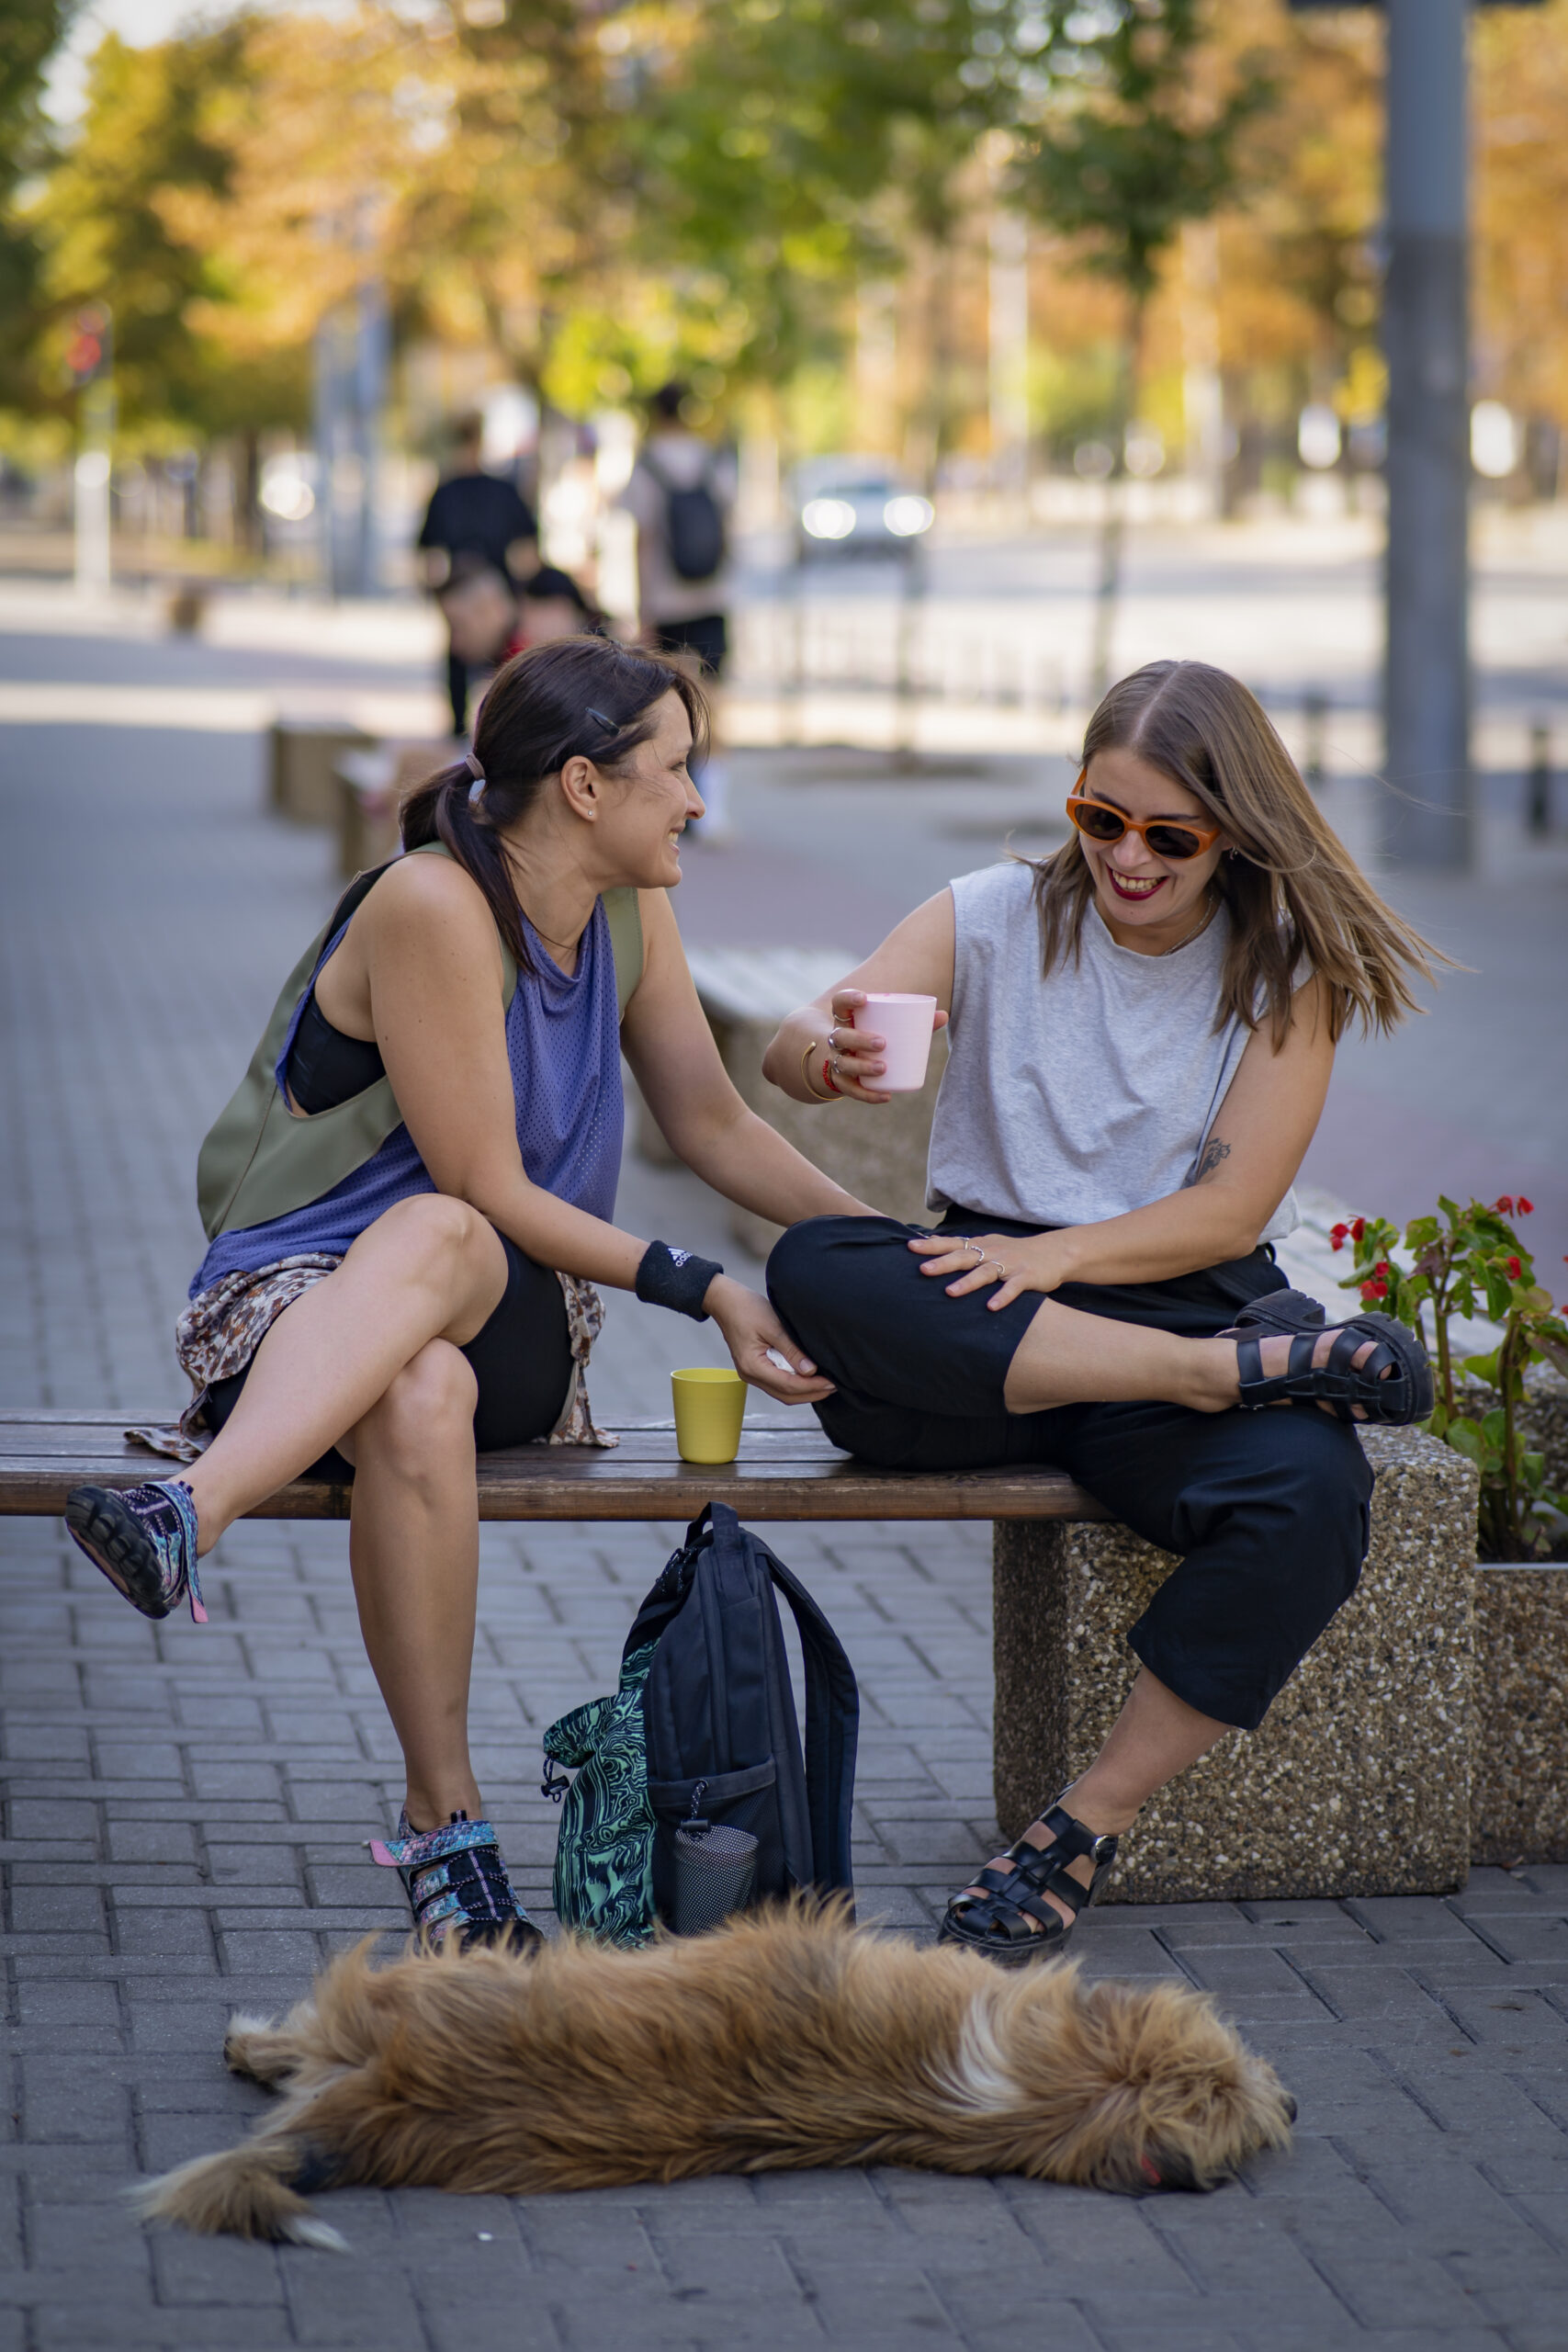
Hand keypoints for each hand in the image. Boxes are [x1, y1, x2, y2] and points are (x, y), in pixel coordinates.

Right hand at [705, 1276, 835, 1402]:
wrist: (726, 1302)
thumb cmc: (747, 1309)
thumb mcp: (774, 1326)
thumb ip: (792, 1350)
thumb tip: (810, 1371)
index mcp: (753, 1366)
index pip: (788, 1385)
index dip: (812, 1386)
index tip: (831, 1382)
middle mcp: (750, 1375)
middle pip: (785, 1395)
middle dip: (811, 1394)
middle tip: (833, 1387)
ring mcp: (751, 1374)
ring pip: (781, 1393)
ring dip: (803, 1391)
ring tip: (825, 1384)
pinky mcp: (754, 1369)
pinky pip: (777, 1384)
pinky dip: (793, 1384)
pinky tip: (808, 1378)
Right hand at [821, 989, 947, 1105]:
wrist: (847, 1060)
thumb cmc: (873, 1035)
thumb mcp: (887, 1026)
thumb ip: (915, 1020)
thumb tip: (944, 1016)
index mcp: (846, 1019)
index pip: (839, 1003)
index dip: (847, 999)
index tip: (863, 999)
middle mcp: (837, 1039)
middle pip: (841, 1036)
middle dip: (860, 1039)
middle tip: (882, 1043)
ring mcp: (837, 1061)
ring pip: (844, 1064)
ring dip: (862, 1067)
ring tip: (883, 1068)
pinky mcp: (842, 1082)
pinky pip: (852, 1090)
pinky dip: (869, 1095)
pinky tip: (886, 1095)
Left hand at [907, 1229, 1077, 1312]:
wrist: (1054, 1252)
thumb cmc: (1013, 1252)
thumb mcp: (988, 1245)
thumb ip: (963, 1248)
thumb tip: (931, 1245)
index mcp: (981, 1245)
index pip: (952, 1244)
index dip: (932, 1245)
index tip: (909, 1247)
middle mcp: (992, 1252)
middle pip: (964, 1257)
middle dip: (943, 1263)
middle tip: (922, 1270)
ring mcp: (1009, 1264)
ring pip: (985, 1273)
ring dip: (968, 1283)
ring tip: (950, 1292)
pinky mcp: (1026, 1277)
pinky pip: (1013, 1288)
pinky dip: (1002, 1297)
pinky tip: (991, 1307)